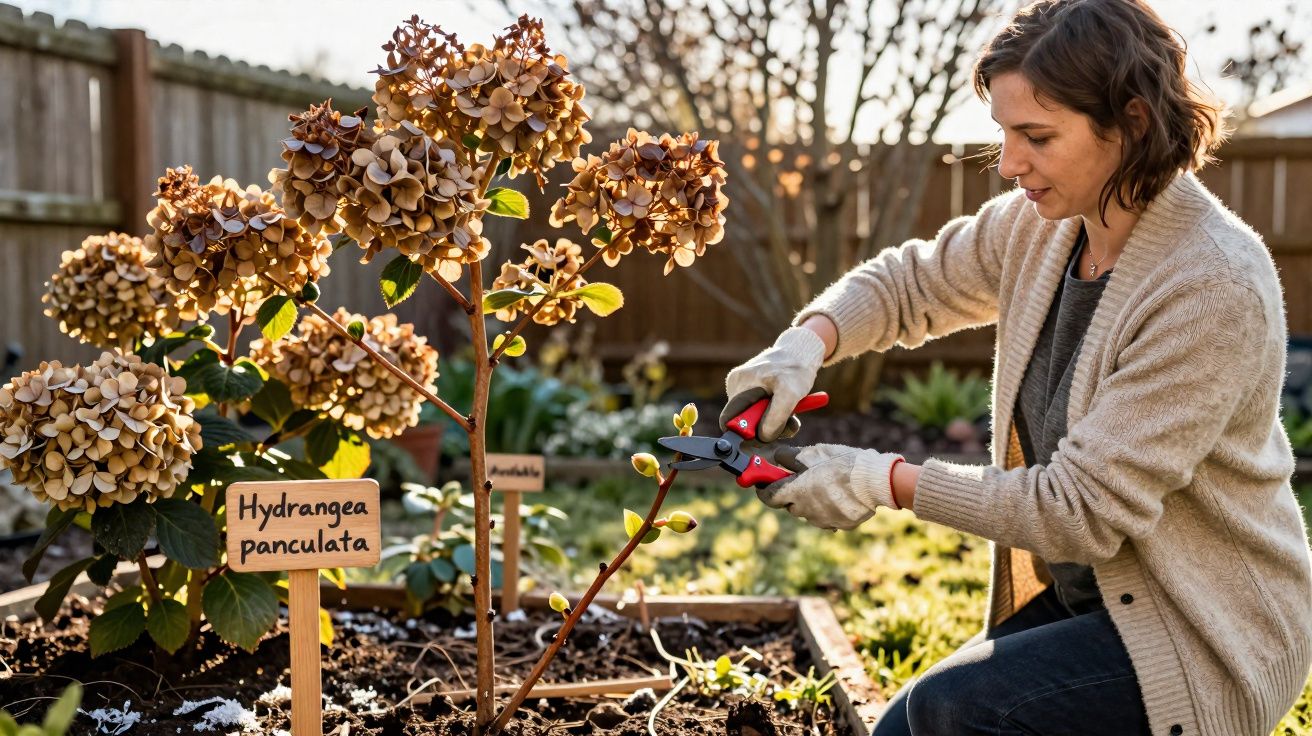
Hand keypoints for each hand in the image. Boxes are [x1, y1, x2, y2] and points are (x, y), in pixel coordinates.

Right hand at [720, 327, 826, 443]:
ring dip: (774, 420)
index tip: (766, 435)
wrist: (802, 351)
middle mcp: (736, 386)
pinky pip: (761, 410)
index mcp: (737, 384)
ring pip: (754, 418)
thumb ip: (775, 418)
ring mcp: (744, 387)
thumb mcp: (790, 394)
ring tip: (791, 409)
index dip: (744, 433)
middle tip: (788, 421)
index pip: (729, 420)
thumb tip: (762, 436)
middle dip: (766, 427)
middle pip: (743, 421)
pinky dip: (776, 413)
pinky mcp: (754, 389)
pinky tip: (787, 403)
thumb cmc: (796, 369)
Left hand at [757, 443, 904, 529]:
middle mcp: (806, 511)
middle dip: (792, 493)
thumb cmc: (844, 463)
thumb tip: (776, 457)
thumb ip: (791, 457)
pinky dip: (829, 508)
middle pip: (790, 505)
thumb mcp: (815, 453)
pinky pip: (828, 518)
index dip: (763, 489)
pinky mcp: (839, 526)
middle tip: (803, 479)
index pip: (768, 496)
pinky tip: (841, 495)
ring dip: (811, 501)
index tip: (763, 483)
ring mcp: (823, 521)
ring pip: (809, 512)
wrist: (876, 482)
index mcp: (796, 492)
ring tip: (828, 485)